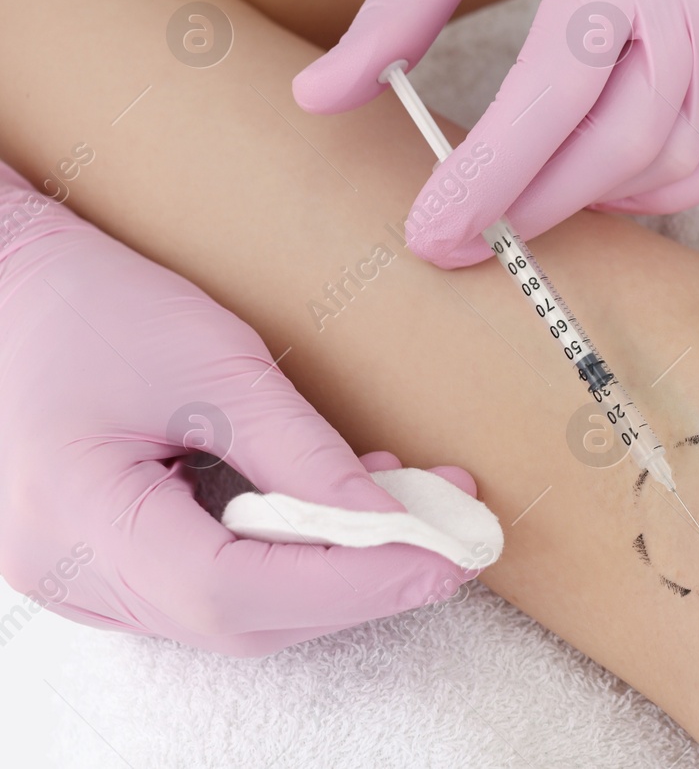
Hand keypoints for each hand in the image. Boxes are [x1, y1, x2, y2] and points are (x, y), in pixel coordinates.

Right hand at [0, 166, 474, 655]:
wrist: (12, 287)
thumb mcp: (216, 364)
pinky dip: (285, 557)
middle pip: (237, 619)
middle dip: (356, 583)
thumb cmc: (93, 306)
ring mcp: (80, 577)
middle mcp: (70, 574)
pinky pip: (207, 584)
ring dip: (329, 572)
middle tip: (447, 537)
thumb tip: (394, 521)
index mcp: (79, 522)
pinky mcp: (103, 562)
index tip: (440, 558)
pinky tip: (337, 509)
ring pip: (229, 612)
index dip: (349, 584)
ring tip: (406, 510)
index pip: (232, 593)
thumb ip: (303, 453)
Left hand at [292, 0, 698, 268]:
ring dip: (605, 198)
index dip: (497, 172)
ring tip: (529, 205)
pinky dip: (678, 184)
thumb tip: (321, 97)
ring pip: (685, 152)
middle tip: (467, 240)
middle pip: (631, 136)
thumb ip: (395, 9)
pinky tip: (612, 184)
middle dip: (542, 202)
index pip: (562, 87)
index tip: (435, 231)